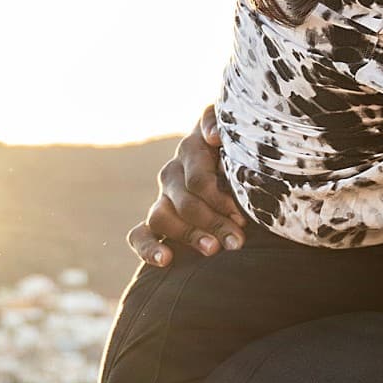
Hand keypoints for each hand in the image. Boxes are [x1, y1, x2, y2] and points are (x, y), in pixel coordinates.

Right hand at [126, 105, 247, 266]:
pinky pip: (140, 234)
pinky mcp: (158, 218)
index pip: (198, 181)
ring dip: (188, 236)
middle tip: (237, 241)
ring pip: (161, 217)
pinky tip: (166, 260)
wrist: (230, 154)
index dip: (220, 201)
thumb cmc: (237, 144)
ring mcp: (163, 196)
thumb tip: (212, 138)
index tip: (243, 218)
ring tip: (213, 250)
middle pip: (185, 202)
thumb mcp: (231, 126)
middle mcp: (173, 172)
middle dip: (213, 223)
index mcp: (191, 150)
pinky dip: (149, 248)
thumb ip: (218, 122)